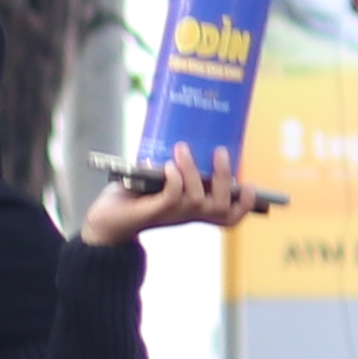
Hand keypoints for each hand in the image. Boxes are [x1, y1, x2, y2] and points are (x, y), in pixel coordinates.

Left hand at [77, 154, 257, 248]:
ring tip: (182, 148)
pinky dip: (174, 179)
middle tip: (221, 152)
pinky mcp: (153, 212)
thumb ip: (177, 168)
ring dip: (193, 170)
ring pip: (198, 199)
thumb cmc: (135, 196)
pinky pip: (173, 197)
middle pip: (221, 208)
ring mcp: (172, 215)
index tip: (252, 186)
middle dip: (225, 179)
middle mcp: (188, 215)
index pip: (229, 216)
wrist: (105, 219)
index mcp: (195, 209)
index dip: (246, 205)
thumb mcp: (161, 180)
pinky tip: (167, 166)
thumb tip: (189, 139)